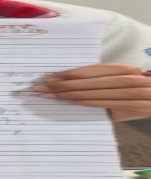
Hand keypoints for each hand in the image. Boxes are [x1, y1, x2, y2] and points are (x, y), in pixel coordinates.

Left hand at [31, 64, 150, 121]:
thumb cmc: (133, 89)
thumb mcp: (120, 78)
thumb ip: (100, 79)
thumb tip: (68, 80)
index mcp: (125, 69)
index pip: (93, 70)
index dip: (72, 73)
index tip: (52, 76)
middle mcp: (131, 79)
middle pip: (91, 82)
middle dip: (65, 84)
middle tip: (43, 87)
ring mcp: (134, 95)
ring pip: (95, 94)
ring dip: (70, 95)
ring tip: (51, 95)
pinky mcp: (134, 109)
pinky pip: (103, 105)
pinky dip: (85, 103)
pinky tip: (69, 102)